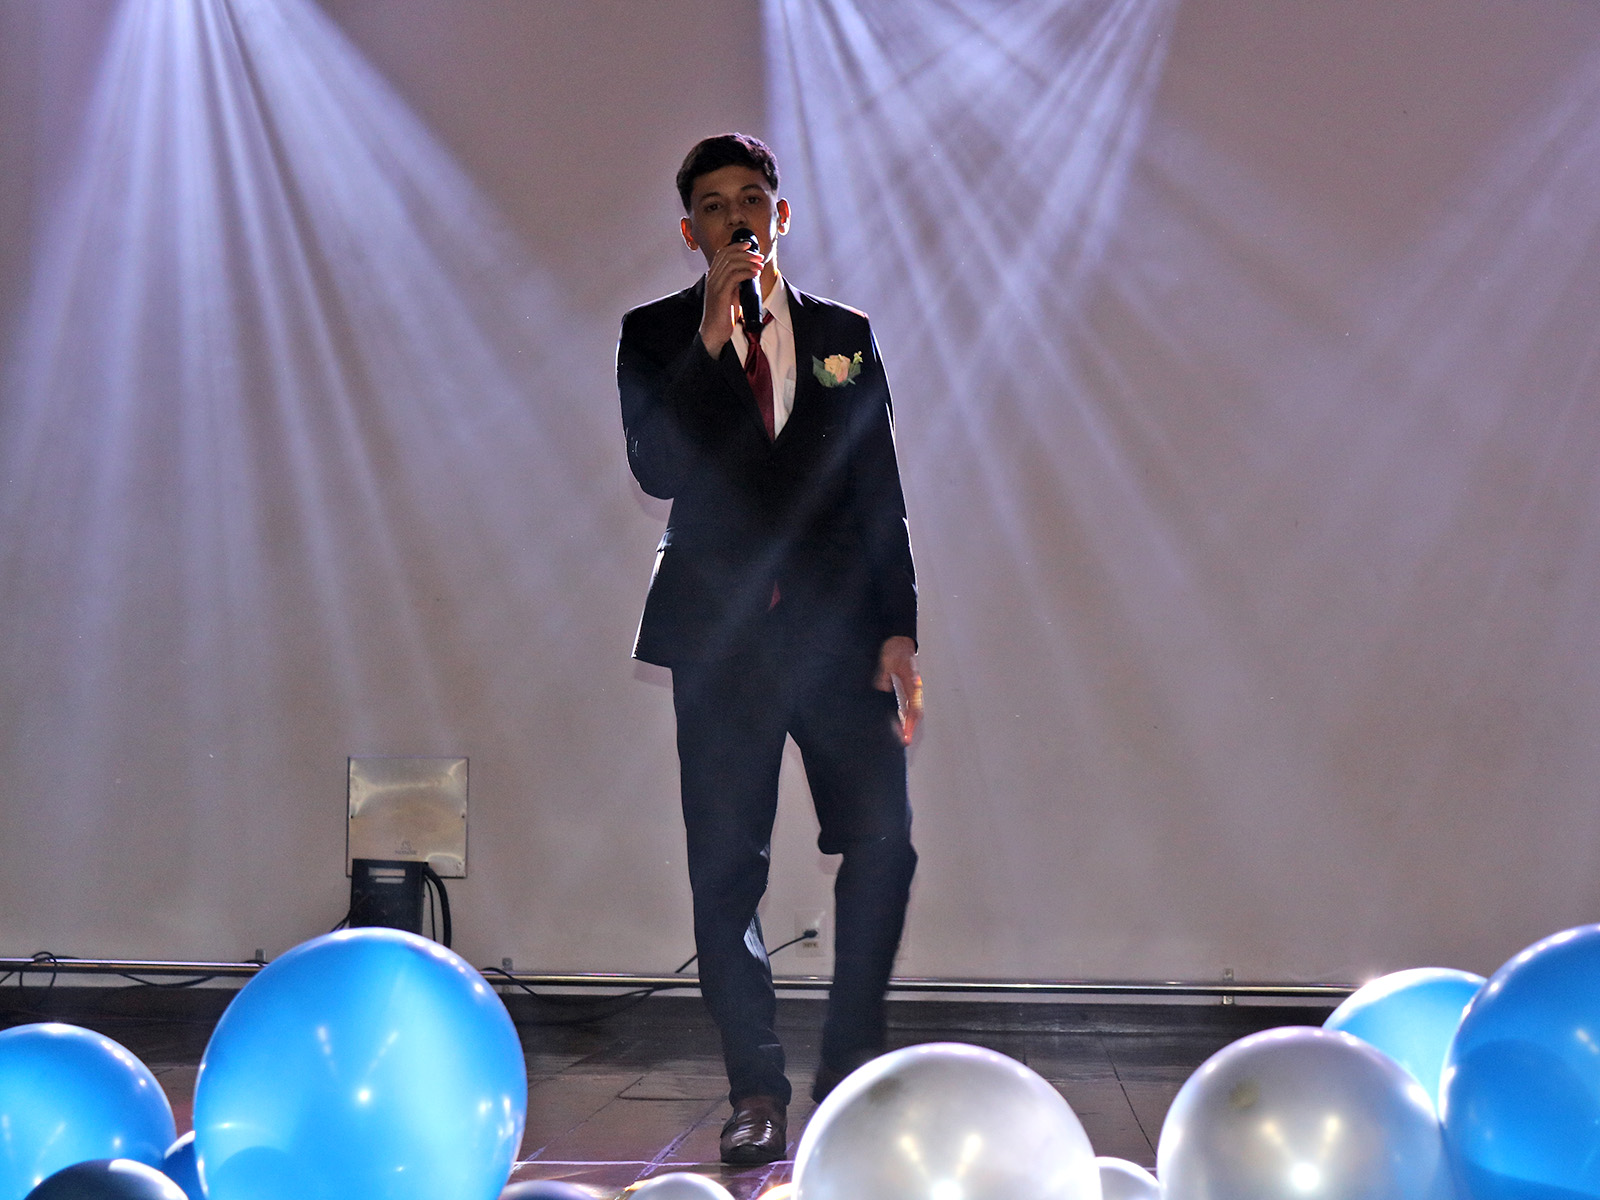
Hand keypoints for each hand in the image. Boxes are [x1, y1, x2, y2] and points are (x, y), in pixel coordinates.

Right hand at [699, 239, 763, 356]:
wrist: (714, 333)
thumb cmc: (722, 315)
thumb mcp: (730, 294)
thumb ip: (735, 283)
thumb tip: (748, 273)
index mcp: (713, 277)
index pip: (722, 253)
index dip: (735, 246)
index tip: (749, 245)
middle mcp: (712, 278)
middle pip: (727, 255)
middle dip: (746, 253)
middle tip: (759, 257)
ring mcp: (715, 285)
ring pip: (731, 264)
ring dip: (748, 262)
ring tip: (759, 266)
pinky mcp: (720, 294)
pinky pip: (734, 276)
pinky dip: (747, 272)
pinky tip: (754, 274)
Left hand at [875, 635, 922, 746]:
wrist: (900, 639)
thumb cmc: (895, 649)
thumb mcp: (887, 659)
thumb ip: (884, 674)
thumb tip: (882, 687)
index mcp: (913, 684)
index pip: (914, 709)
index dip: (910, 724)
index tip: (906, 736)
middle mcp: (915, 688)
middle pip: (916, 713)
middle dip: (912, 728)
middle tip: (906, 742)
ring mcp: (912, 688)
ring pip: (913, 709)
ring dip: (909, 722)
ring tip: (904, 736)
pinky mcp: (907, 686)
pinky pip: (909, 704)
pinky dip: (906, 715)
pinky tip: (900, 721)